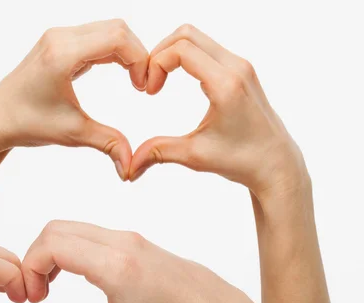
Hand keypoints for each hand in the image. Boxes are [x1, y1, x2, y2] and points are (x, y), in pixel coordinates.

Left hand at [0, 19, 149, 180]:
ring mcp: (58, 37)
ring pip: (107, 29)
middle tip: (143, 85)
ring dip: (126, 52)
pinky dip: (112, 51)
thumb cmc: (27, 123)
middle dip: (137, 54)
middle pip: (117, 28)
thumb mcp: (72, 133)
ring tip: (134, 81)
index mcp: (62, 54)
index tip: (143, 88)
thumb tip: (132, 167)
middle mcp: (60, 37)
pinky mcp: (58, 43)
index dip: (140, 59)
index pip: (117, 38)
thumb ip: (108, 143)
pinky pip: (95, 36)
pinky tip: (120, 72)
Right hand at [21, 220, 259, 302]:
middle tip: (36, 293)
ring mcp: (129, 239)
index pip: (53, 244)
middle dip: (34, 258)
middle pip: (55, 229)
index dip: (30, 268)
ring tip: (51, 287)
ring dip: (52, 252)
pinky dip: (70, 248)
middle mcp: (122, 244)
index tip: (32, 298)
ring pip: (72, 228)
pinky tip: (75, 277)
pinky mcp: (134, 241)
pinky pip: (89, 232)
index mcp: (116, 268)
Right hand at [130, 24, 307, 196]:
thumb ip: (159, 152)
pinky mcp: (241, 70)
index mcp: (226, 84)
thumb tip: (129, 165)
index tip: (149, 92)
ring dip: (172, 53)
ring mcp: (241, 66)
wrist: (276, 164)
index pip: (181, 50)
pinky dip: (185, 57)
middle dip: (159, 53)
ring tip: (160, 82)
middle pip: (187, 34)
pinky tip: (177, 81)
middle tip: (150, 82)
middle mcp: (236, 67)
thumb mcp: (195, 156)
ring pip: (197, 38)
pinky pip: (207, 49)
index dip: (155, 64)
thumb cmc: (242, 160)